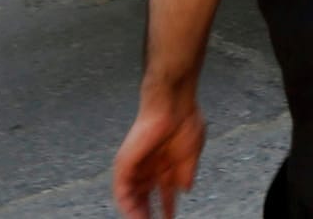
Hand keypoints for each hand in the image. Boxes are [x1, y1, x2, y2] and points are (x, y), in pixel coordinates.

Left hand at [114, 98, 204, 218]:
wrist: (173, 105)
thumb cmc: (184, 122)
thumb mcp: (191, 153)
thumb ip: (186, 173)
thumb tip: (185, 190)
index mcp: (166, 164)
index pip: (163, 192)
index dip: (167, 207)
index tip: (170, 218)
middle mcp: (149, 166)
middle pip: (145, 196)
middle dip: (149, 213)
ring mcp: (136, 166)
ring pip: (132, 196)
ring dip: (137, 213)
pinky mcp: (124, 164)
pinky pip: (121, 190)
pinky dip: (127, 205)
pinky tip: (134, 216)